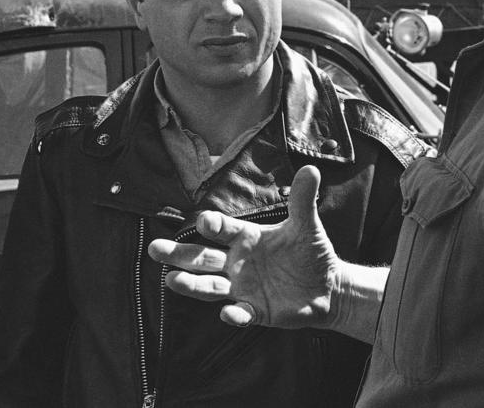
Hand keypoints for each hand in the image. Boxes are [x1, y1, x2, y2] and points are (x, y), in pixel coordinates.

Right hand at [148, 165, 341, 328]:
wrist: (327, 287)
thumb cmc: (311, 252)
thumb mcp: (307, 226)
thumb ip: (303, 200)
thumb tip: (310, 170)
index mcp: (246, 237)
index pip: (222, 229)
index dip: (213, 225)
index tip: (205, 221)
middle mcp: (237, 262)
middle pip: (202, 258)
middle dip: (179, 254)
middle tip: (155, 249)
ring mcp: (244, 288)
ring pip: (211, 286)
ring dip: (192, 285)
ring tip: (171, 281)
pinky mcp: (257, 311)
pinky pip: (241, 314)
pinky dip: (234, 314)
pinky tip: (228, 313)